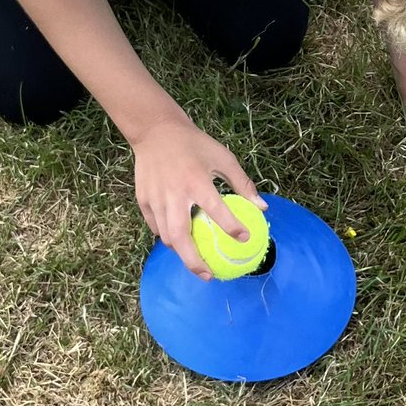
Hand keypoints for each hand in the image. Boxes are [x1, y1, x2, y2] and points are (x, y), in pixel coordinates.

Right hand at [131, 118, 265, 279]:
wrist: (156, 130)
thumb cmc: (194, 144)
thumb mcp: (222, 157)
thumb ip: (242, 183)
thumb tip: (262, 207)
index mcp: (197, 181)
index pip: (217, 210)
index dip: (232, 227)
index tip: (245, 239)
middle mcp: (175, 194)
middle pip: (181, 237)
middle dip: (194, 261)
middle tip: (209, 275)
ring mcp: (155, 199)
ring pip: (166, 236)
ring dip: (181, 251)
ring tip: (195, 260)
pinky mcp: (143, 200)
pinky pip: (155, 226)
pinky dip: (166, 236)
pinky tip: (177, 239)